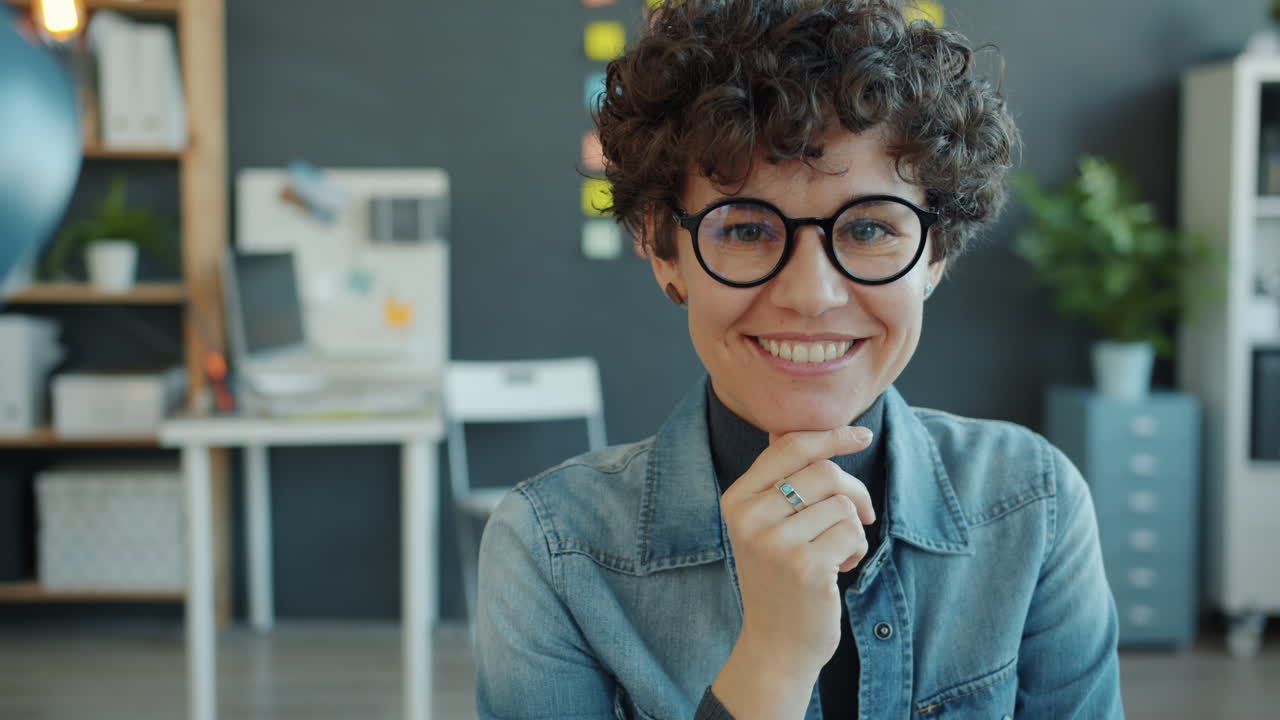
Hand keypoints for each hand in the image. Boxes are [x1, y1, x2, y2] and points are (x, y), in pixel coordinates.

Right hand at [718, 427, 875, 687]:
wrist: (775, 646)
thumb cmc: (778, 580)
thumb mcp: (764, 526)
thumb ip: (775, 479)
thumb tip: (783, 428)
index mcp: (737, 500)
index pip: (790, 447)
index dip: (831, 435)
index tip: (861, 434)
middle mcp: (750, 517)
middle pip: (824, 471)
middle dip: (854, 490)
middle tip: (860, 515)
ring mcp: (775, 542)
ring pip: (843, 503)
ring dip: (853, 528)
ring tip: (836, 553)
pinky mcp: (805, 566)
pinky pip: (852, 531)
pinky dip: (856, 549)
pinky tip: (839, 569)